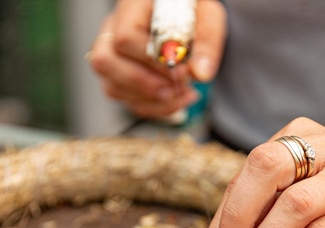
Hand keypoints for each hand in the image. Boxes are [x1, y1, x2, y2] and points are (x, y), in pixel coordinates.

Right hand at [88, 0, 226, 118]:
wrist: (188, 20)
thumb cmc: (192, 14)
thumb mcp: (208, 18)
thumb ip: (207, 43)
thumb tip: (200, 73)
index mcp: (132, 7)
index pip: (125, 37)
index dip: (152, 61)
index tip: (180, 72)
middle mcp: (114, 29)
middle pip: (105, 62)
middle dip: (146, 84)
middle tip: (176, 88)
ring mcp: (113, 55)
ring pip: (113, 87)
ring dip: (151, 101)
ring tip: (181, 95)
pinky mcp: (120, 78)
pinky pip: (127, 101)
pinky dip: (154, 108)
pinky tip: (175, 100)